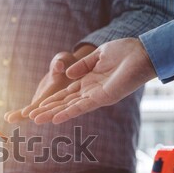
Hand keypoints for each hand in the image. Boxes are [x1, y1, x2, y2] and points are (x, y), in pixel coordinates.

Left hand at [4, 51, 77, 122]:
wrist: (64, 69)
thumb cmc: (66, 61)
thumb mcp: (66, 59)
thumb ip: (62, 62)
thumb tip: (59, 65)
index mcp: (60, 92)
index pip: (48, 102)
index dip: (37, 108)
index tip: (26, 113)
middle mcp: (53, 102)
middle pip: (39, 110)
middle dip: (25, 115)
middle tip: (11, 118)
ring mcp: (45, 104)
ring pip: (32, 112)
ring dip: (19, 116)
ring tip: (7, 118)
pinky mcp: (40, 103)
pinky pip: (29, 109)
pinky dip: (19, 113)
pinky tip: (6, 117)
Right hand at [29, 38, 156, 124]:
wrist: (142, 52)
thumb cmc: (125, 52)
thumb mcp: (98, 55)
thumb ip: (82, 65)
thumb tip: (68, 74)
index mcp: (88, 83)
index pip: (65, 94)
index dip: (51, 100)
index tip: (37, 106)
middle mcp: (90, 92)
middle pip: (64, 103)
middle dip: (48, 110)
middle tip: (32, 118)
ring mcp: (95, 96)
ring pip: (69, 107)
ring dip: (53, 114)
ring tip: (37, 120)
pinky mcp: (102, 98)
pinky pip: (81, 107)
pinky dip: (67, 113)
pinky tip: (55, 118)